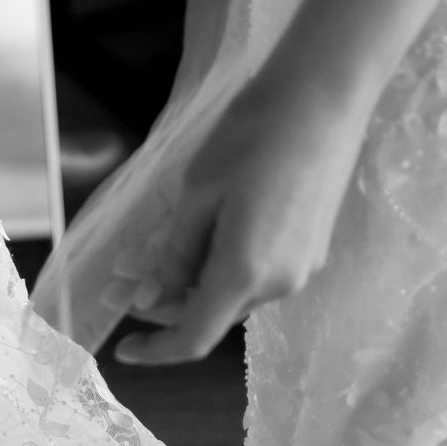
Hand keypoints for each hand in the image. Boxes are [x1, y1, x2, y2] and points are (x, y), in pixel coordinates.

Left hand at [113, 63, 371, 367]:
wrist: (324, 95)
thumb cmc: (253, 134)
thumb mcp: (199, 191)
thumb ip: (176, 253)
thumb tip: (151, 298)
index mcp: (246, 273)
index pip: (194, 338)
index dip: (156, 350)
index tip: (122, 348)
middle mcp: (280, 283)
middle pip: (214, 312)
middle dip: (167, 301)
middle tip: (124, 272)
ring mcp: (303, 266)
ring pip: (236, 290)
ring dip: (195, 279)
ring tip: (158, 245)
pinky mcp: (313, 246)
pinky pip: (260, 270)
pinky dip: (225, 262)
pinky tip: (205, 230)